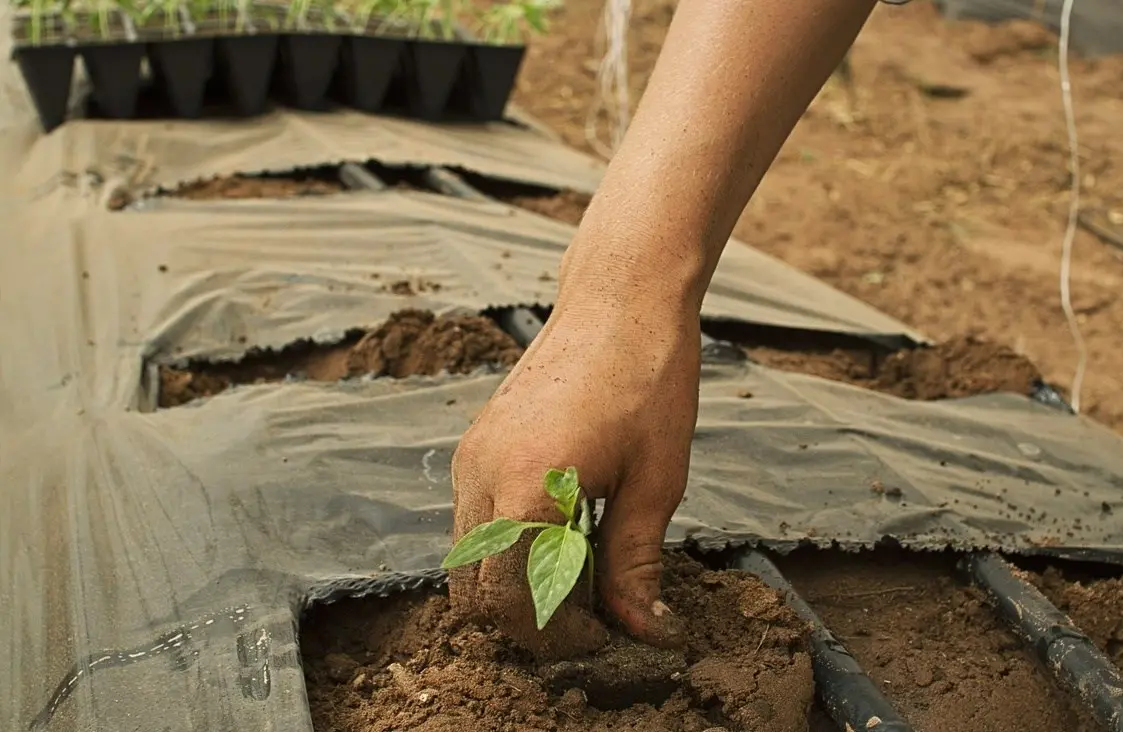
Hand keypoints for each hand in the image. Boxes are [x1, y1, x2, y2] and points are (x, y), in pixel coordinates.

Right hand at [449, 295, 699, 659]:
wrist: (620, 301)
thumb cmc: (647, 381)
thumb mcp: (655, 482)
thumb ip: (635, 564)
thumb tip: (643, 629)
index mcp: (525, 490)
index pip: (509, 603)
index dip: (554, 637)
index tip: (601, 637)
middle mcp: (481, 475)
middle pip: (473, 592)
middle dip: (525, 620)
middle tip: (588, 619)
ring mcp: (470, 457)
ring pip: (467, 559)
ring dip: (512, 584)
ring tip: (580, 575)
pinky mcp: (475, 444)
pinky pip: (472, 520)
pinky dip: (504, 548)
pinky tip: (561, 534)